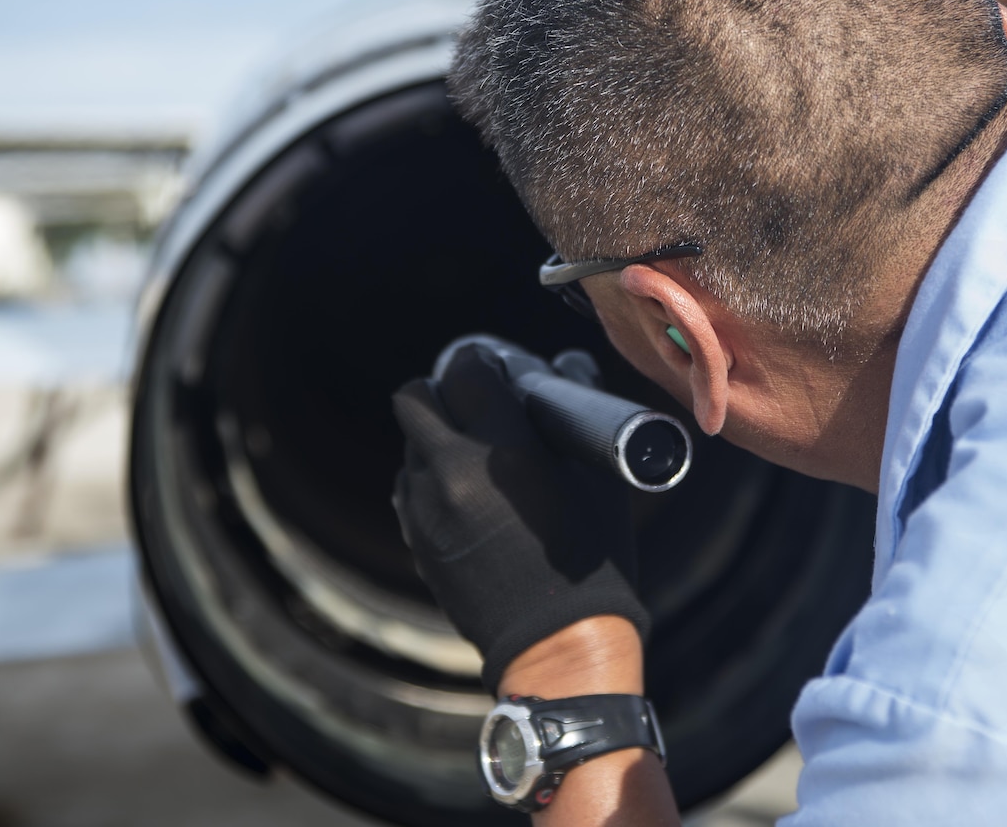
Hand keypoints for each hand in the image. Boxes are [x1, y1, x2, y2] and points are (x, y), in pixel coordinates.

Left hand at [391, 338, 648, 692]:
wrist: (558, 644)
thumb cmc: (594, 559)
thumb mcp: (598, 479)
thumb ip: (579, 412)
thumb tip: (569, 363)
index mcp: (503, 450)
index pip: (465, 369)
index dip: (480, 362)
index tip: (494, 369)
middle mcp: (453, 471)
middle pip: (416, 396)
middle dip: (443, 392)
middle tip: (474, 406)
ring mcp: (426, 508)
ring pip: (411, 443)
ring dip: (435, 438)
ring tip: (474, 458)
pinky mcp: (415, 539)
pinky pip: (408, 486)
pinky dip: (428, 480)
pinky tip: (464, 498)